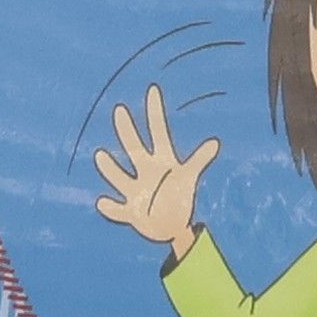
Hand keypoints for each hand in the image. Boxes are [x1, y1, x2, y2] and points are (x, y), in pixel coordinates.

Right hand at [93, 83, 219, 262]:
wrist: (170, 227)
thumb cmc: (178, 198)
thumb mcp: (189, 178)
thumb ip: (199, 160)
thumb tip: (215, 142)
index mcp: (161, 161)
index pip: (158, 132)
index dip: (155, 112)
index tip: (153, 90)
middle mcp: (146, 171)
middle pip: (134, 148)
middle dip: (127, 131)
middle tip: (120, 109)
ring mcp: (136, 191)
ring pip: (120, 177)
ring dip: (111, 168)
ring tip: (101, 155)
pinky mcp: (131, 212)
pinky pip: (118, 209)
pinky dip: (110, 207)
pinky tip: (102, 202)